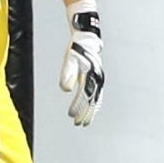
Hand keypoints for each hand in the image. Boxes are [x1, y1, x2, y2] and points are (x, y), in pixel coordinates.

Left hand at [57, 4, 103, 124]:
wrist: (87, 38)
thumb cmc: (77, 49)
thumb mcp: (69, 60)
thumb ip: (67, 74)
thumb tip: (65, 90)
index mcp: (90, 76)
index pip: (84, 97)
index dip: (78, 107)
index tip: (71, 116)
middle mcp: (96, 80)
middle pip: (92, 101)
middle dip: (85, 113)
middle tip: (78, 123)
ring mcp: (98, 79)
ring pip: (96, 99)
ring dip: (91, 111)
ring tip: (85, 121)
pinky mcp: (97, 78)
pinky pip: (98, 95)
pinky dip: (96, 104)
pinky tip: (92, 108)